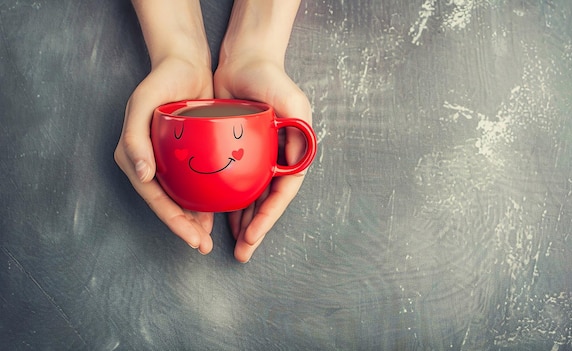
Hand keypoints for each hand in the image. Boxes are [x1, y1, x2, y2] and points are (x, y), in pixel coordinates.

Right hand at [114, 56, 214, 253]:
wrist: (185, 65)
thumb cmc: (160, 82)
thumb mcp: (141, 106)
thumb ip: (135, 140)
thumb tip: (142, 175)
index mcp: (134, 157)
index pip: (154, 197)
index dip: (172, 221)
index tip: (192, 238)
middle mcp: (150, 163)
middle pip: (168, 203)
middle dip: (185, 228)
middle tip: (203, 246)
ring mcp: (169, 161)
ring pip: (182, 197)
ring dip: (194, 219)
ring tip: (209, 237)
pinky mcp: (188, 155)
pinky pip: (195, 182)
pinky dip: (205, 197)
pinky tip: (218, 210)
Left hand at [214, 57, 311, 261]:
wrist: (245, 60)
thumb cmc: (271, 79)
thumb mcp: (292, 102)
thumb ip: (298, 131)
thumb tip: (294, 165)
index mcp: (294, 153)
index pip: (282, 193)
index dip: (270, 217)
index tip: (254, 236)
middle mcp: (278, 160)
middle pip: (268, 203)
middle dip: (257, 230)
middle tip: (243, 254)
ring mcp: (259, 159)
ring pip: (252, 198)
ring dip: (245, 223)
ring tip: (234, 246)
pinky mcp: (240, 154)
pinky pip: (236, 184)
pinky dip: (231, 203)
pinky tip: (223, 219)